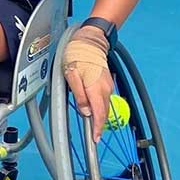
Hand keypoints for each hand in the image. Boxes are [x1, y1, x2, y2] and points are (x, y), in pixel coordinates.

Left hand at [62, 24, 113, 142]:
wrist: (89, 41)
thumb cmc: (77, 56)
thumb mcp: (71, 76)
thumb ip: (79, 95)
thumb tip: (85, 111)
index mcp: (95, 88)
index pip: (99, 113)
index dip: (97, 128)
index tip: (95, 139)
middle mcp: (104, 88)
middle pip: (103, 112)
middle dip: (99, 125)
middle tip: (94, 136)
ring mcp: (107, 85)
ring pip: (104, 105)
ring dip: (99, 115)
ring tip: (92, 125)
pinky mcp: (106, 82)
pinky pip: (103, 98)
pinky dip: (100, 106)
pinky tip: (93, 108)